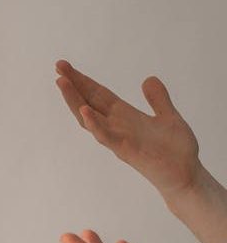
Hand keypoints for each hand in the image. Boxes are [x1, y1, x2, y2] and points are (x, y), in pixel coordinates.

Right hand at [54, 59, 200, 199]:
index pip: (98, 95)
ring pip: (89, 119)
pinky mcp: (126, 151)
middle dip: (73, 86)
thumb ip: (157, 99)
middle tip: (58, 67)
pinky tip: (85, 111)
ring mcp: (118, 139)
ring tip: (62, 83)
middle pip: (88, 102)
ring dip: (75, 101)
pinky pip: (106, 137)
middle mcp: (116, 126)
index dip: (83, 81)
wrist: (185, 175)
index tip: (66, 67)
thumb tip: (148, 79)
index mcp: (124, 116)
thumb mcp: (168, 117)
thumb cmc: (175, 151)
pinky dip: (95, 125)